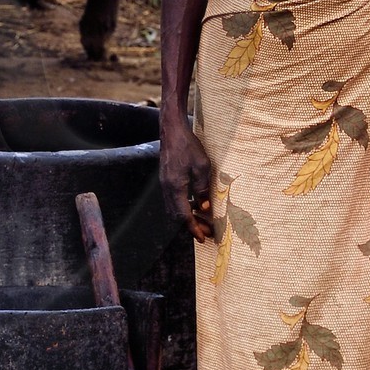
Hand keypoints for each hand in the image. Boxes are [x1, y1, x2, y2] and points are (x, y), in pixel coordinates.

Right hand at [160, 117, 215, 243]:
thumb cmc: (188, 146)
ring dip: (186, 217)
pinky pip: (172, 200)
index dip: (194, 229)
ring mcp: (164, 184)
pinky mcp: (165, 179)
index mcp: (176, 187)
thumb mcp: (202, 167)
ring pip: (173, 209)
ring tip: (201, 221)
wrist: (171, 130)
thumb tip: (204, 207)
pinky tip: (193, 205)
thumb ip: (202, 189)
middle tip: (205, 233)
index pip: (184, 216)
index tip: (203, 238)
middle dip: (190, 227)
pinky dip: (182, 207)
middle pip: (176, 216)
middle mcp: (167, 188)